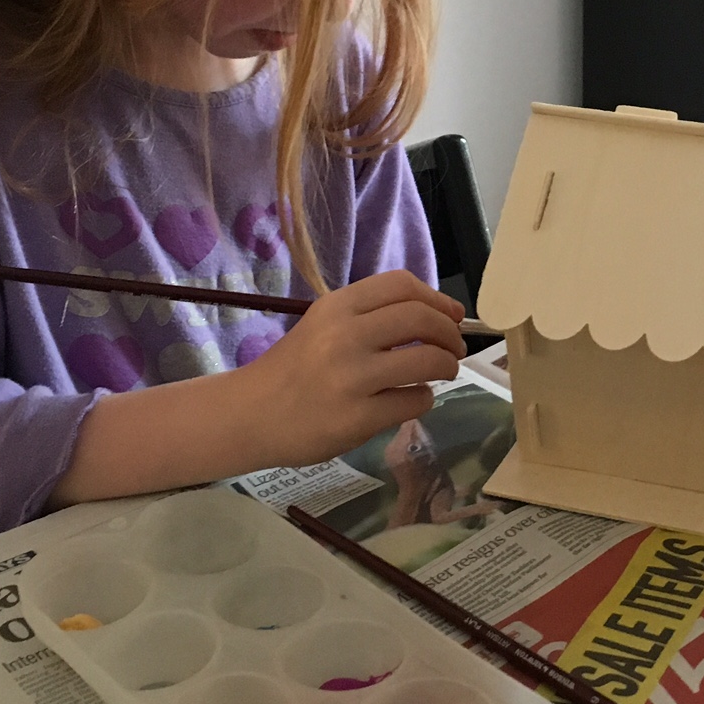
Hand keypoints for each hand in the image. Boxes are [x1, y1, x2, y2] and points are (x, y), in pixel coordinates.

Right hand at [51, 271, 466, 507]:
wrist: (249, 415)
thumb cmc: (292, 369)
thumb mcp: (323, 326)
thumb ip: (369, 317)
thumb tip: (436, 316)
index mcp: (336, 307)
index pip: (402, 284)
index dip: (437, 298)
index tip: (452, 315)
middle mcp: (344, 336)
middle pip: (422, 319)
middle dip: (450, 334)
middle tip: (454, 348)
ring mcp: (351, 378)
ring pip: (427, 361)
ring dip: (446, 366)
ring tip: (443, 372)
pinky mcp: (357, 418)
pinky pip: (414, 401)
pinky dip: (424, 399)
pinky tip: (412, 400)